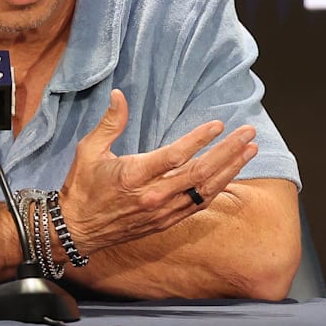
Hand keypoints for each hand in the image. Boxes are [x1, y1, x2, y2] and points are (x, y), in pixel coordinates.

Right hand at [59, 89, 257, 253]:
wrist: (77, 230)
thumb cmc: (82, 186)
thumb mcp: (88, 150)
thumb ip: (109, 123)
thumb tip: (119, 94)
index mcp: (134, 175)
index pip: (175, 156)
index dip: (200, 140)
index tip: (218, 125)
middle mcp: (153, 196)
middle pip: (199, 172)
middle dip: (228, 152)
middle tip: (248, 134)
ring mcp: (162, 211)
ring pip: (205, 190)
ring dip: (230, 169)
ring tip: (249, 151)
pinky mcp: (165, 222)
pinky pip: (198, 205)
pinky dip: (217, 189)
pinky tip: (230, 175)